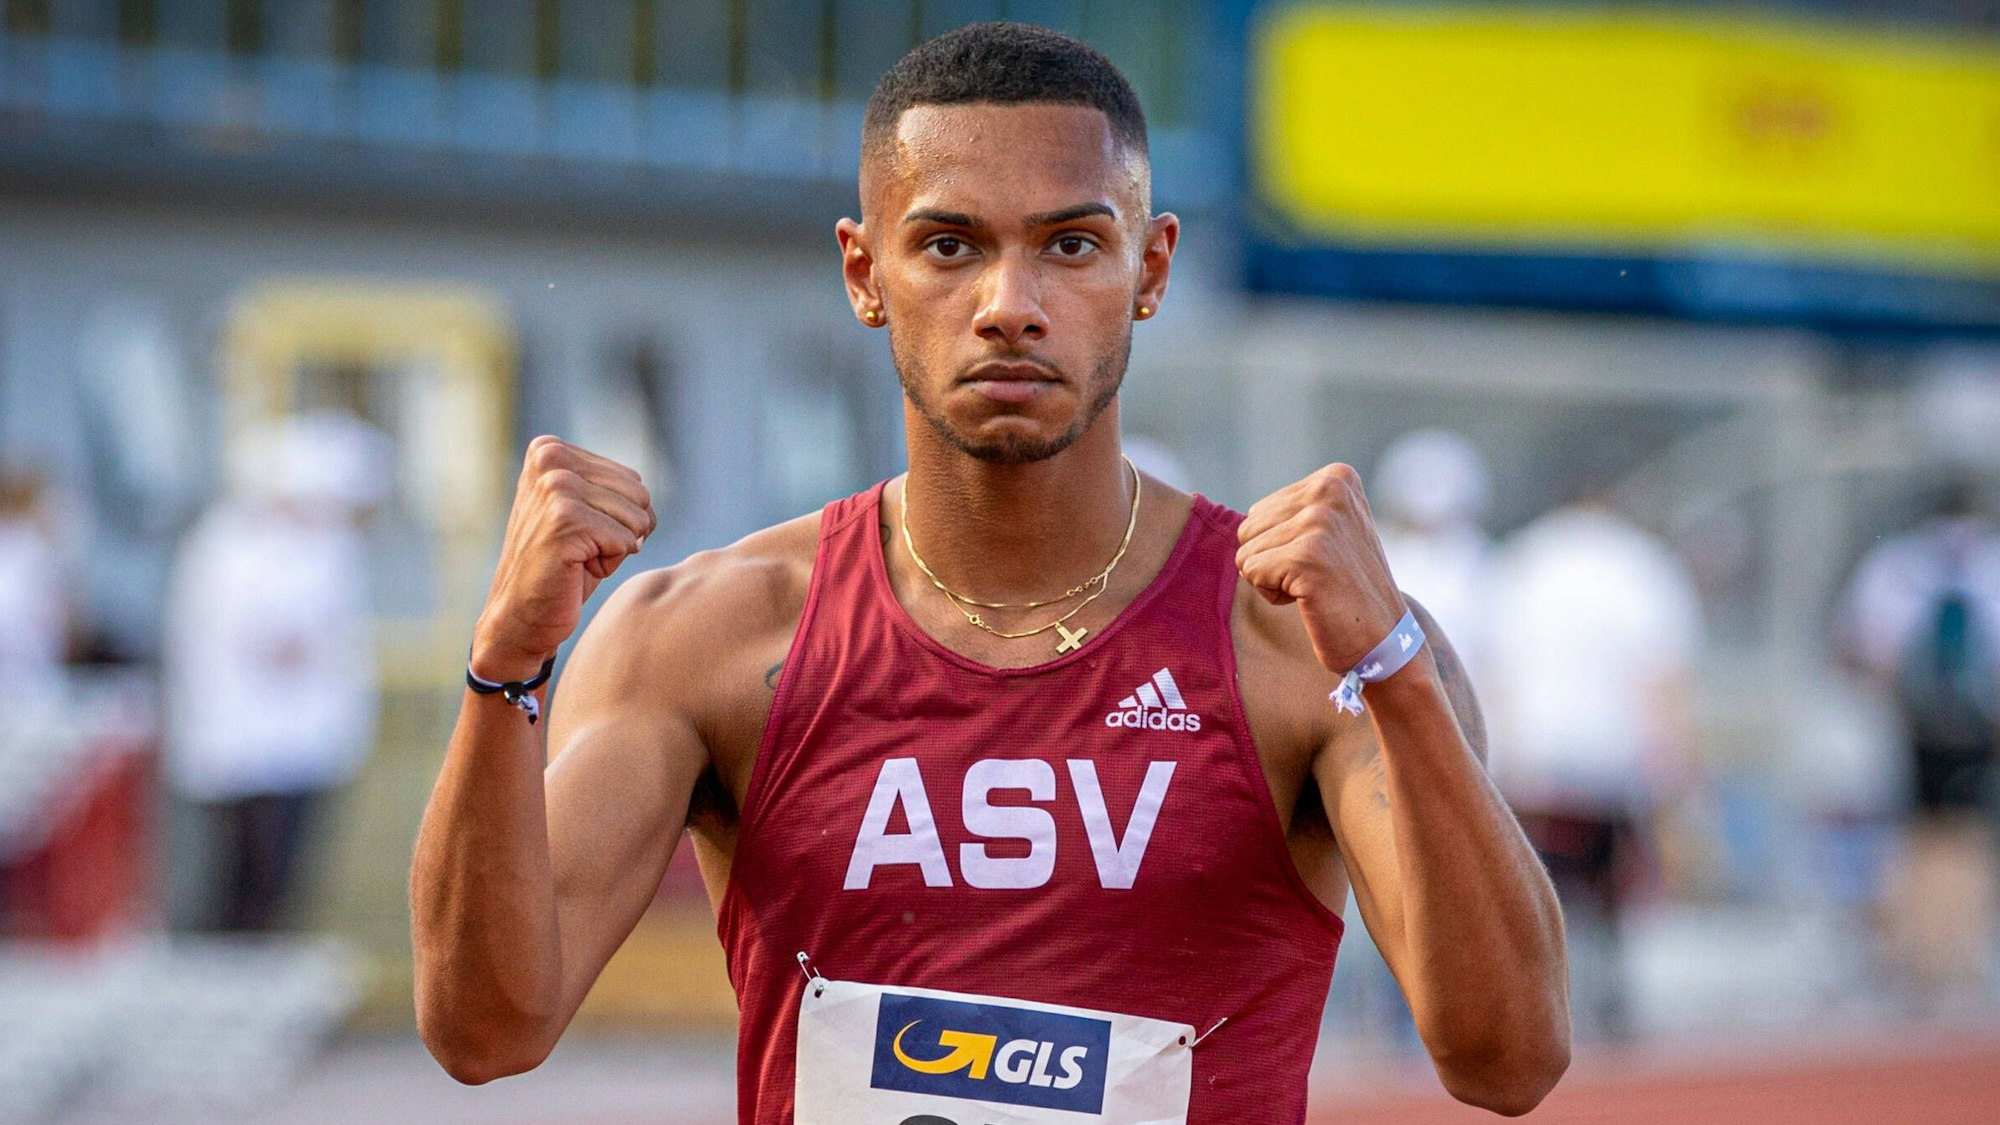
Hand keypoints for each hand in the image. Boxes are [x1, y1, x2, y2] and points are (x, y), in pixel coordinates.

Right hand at [472, 436, 656, 680]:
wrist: (520, 615)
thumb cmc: (561, 567)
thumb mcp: (585, 512)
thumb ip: (612, 489)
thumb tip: (648, 504)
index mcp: (550, 450)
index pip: (632, 481)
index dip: (618, 518)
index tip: (578, 534)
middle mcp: (550, 460)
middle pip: (639, 495)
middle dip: (621, 531)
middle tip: (579, 550)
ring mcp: (555, 487)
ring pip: (636, 517)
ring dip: (615, 548)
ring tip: (576, 558)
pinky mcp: (565, 519)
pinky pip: (626, 540)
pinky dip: (609, 563)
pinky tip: (575, 569)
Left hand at [1235, 464, 1405, 674]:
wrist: (1384, 639)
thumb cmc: (1348, 590)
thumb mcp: (1330, 531)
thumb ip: (1294, 512)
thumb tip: (1238, 513)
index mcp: (1336, 478)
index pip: (1260, 512)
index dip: (1282, 546)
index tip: (1323, 561)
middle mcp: (1330, 489)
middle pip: (1248, 528)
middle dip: (1273, 561)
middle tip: (1318, 578)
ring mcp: (1320, 520)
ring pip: (1246, 552)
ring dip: (1274, 579)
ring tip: (1316, 587)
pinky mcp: (1307, 554)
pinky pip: (1250, 572)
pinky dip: (1273, 595)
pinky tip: (1311, 599)